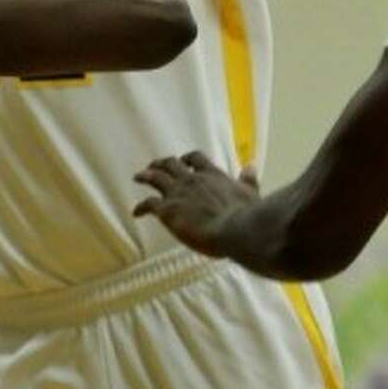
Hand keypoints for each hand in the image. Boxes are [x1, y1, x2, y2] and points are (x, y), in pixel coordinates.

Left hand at [133, 150, 258, 252]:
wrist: (235, 230)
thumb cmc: (247, 215)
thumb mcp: (250, 193)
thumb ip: (248, 180)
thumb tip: (251, 166)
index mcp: (212, 175)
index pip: (196, 159)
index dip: (186, 159)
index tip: (182, 161)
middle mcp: (192, 179)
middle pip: (171, 164)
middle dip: (161, 164)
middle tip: (154, 166)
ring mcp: (178, 193)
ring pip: (155, 177)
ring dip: (145, 175)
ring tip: (138, 176)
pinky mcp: (167, 210)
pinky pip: (148, 204)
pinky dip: (140, 207)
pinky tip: (136, 213)